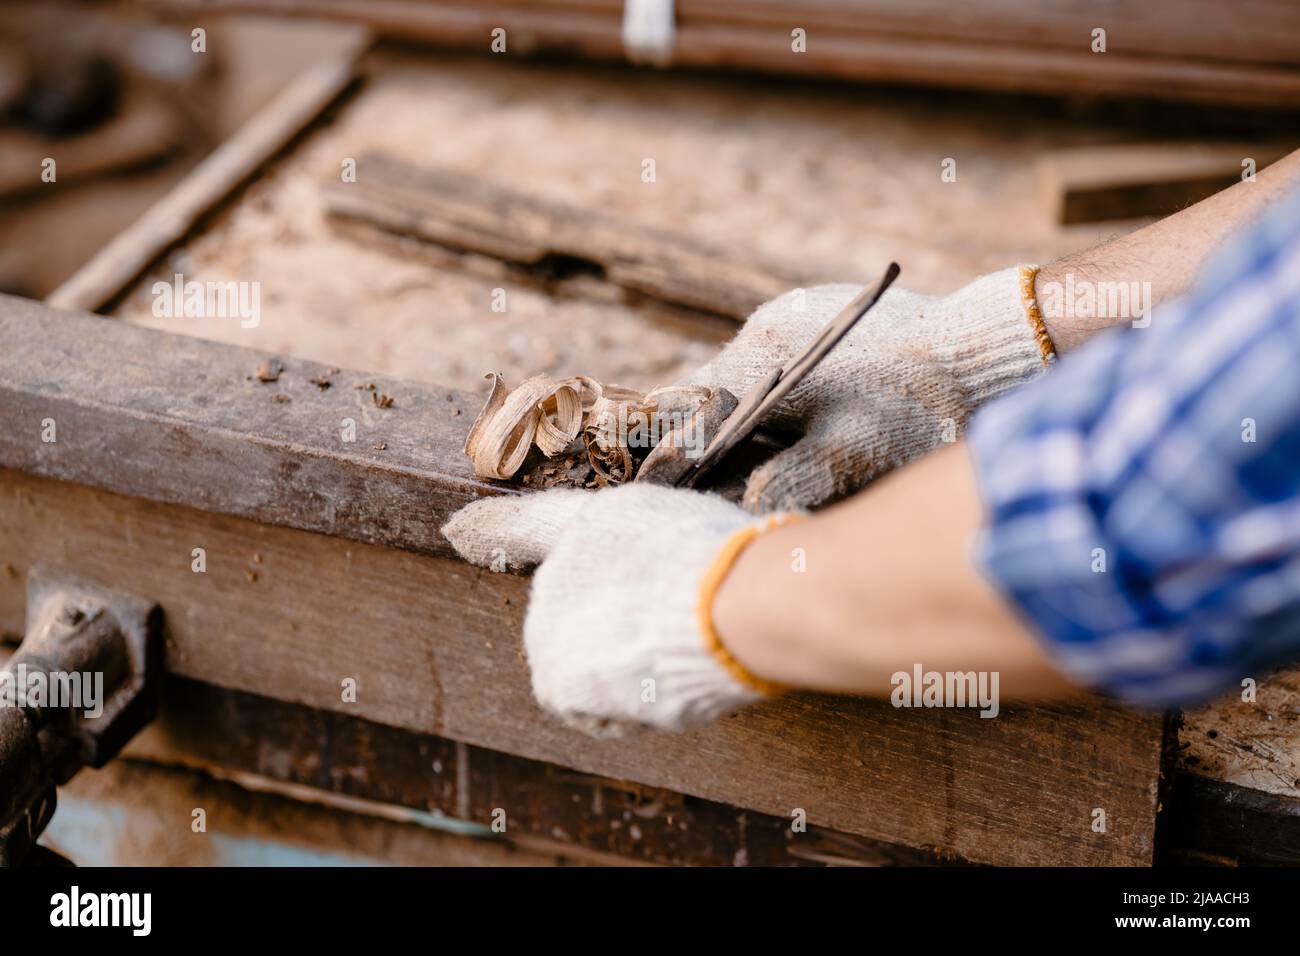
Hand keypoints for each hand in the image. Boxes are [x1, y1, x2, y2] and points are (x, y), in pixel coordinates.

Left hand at [441, 484, 793, 736]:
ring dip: (622, 674)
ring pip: (585, 665)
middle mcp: (558, 566)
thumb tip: (671, 580)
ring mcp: (548, 620)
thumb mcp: (696, 533)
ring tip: (673, 658)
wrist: (728, 602)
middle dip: (618, 635)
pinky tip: (655, 686)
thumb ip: (657, 552)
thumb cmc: (736, 565)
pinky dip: (622, 710)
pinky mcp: (554, 675)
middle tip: (676, 637)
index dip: (493, 526)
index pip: (533, 523)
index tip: (455, 529)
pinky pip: (588, 708)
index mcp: (594, 521)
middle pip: (578, 616)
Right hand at [690, 267, 1049, 510]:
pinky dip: (795, 396)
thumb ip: (781, 482)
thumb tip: (738, 503)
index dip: (689, 451)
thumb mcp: (842, 461)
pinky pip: (794, 360)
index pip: (696, 406)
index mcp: (758, 354)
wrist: (987, 350)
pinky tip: (821, 424)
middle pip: (725, 392)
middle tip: (739, 482)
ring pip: (761, 377)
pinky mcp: (836, 313)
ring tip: (781, 458)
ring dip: (763, 417)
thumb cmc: (912, 411)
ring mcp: (804, 313)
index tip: (691, 485)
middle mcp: (771, 324)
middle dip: (728, 436)